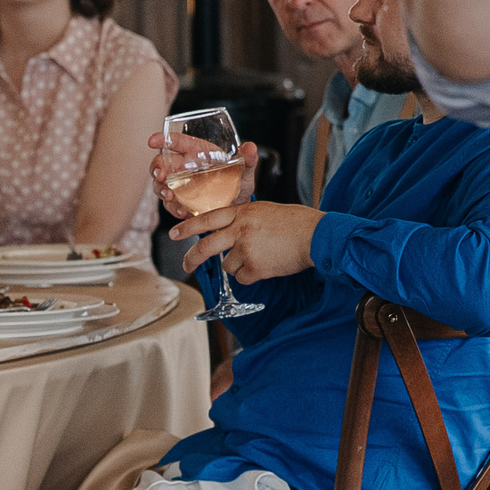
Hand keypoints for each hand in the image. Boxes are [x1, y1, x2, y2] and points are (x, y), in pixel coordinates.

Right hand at [145, 131, 258, 215]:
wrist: (236, 206)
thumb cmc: (237, 181)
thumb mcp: (244, 171)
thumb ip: (247, 159)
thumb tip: (251, 147)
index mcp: (195, 151)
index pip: (175, 141)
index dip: (162, 139)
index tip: (153, 141)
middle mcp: (182, 166)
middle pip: (161, 163)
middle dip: (157, 168)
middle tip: (161, 175)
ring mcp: (178, 185)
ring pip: (160, 184)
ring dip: (161, 190)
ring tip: (170, 196)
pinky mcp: (179, 202)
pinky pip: (170, 205)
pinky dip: (173, 208)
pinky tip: (182, 211)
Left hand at [174, 200, 321, 283]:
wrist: (316, 236)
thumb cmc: (296, 223)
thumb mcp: (265, 211)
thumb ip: (245, 220)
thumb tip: (230, 232)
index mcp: (242, 213)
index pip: (208, 219)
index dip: (188, 227)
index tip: (174, 234)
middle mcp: (240, 230)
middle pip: (206, 246)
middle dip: (192, 258)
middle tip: (186, 266)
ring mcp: (246, 249)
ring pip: (227, 265)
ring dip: (239, 266)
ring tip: (261, 257)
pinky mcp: (254, 267)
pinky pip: (242, 278)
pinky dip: (252, 276)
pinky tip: (268, 265)